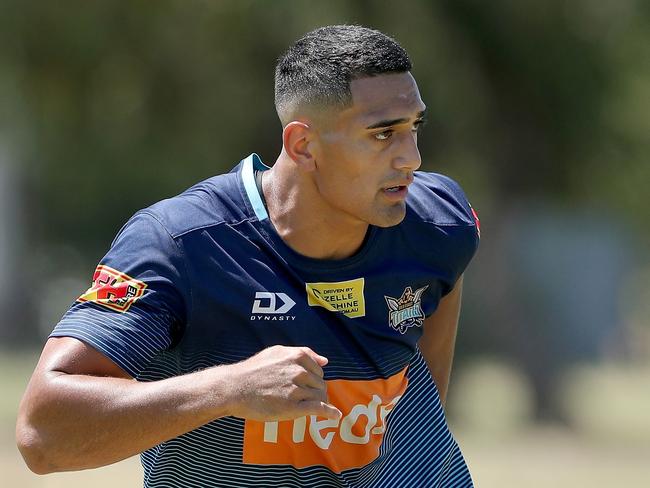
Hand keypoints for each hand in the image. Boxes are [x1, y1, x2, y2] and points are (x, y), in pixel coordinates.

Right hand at [224, 345, 341, 421]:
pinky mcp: (293, 407)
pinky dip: (329, 412)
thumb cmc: (253, 370)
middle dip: (315, 391)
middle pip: (320, 384)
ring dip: (318, 402)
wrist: (235, 388)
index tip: (306, 386)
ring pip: (320, 397)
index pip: (318, 370)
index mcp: (297, 356)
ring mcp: (297, 389)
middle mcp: (299, 371)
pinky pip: (318, 409)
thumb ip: (303, 353)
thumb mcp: (277, 352)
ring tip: (306, 406)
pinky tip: (335, 416)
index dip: (314, 379)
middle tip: (303, 398)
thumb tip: (325, 361)